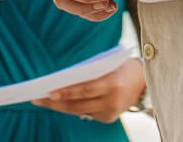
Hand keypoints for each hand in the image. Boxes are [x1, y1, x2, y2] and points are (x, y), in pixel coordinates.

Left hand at [32, 57, 146, 122]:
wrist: (145, 82)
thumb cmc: (121, 66)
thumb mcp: (107, 64)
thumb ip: (88, 73)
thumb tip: (63, 81)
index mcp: (112, 84)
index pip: (85, 90)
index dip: (66, 92)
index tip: (49, 92)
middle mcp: (111, 101)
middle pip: (78, 104)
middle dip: (56, 102)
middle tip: (37, 99)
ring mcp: (110, 112)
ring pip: (80, 111)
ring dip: (60, 106)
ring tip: (43, 101)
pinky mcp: (108, 118)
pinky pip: (86, 113)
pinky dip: (72, 107)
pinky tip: (59, 103)